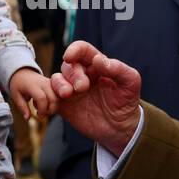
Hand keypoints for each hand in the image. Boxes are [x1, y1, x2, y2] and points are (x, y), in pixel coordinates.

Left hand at [10, 67, 56, 119]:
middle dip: (50, 110)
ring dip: (53, 107)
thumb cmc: (19, 85)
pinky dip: (55, 104)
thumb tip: (27, 118)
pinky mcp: (55, 85)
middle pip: (54, 99)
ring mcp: (51, 83)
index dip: (42, 109)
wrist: (24, 73)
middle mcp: (44, 83)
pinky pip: (59, 96)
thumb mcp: (16, 96)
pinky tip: (47, 103)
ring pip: (58, 98)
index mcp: (33, 85)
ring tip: (43, 107)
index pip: (42, 98)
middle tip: (41, 114)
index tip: (38, 115)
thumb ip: (22, 107)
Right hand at [49, 41, 141, 155]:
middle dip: (73, 74)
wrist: (121, 128)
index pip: (82, 50)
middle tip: (82, 87)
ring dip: (59, 84)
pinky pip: (50, 97)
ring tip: (67, 94)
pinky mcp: (65, 105)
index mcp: (97, 65)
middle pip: (69, 65)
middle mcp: (82, 75)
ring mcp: (72, 90)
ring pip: (57, 79)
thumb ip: (118, 68)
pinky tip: (56, 102)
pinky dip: (48, 97)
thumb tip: (98, 59)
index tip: (70, 56)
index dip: (74, 50)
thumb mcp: (130, 82)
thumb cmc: (127, 101)